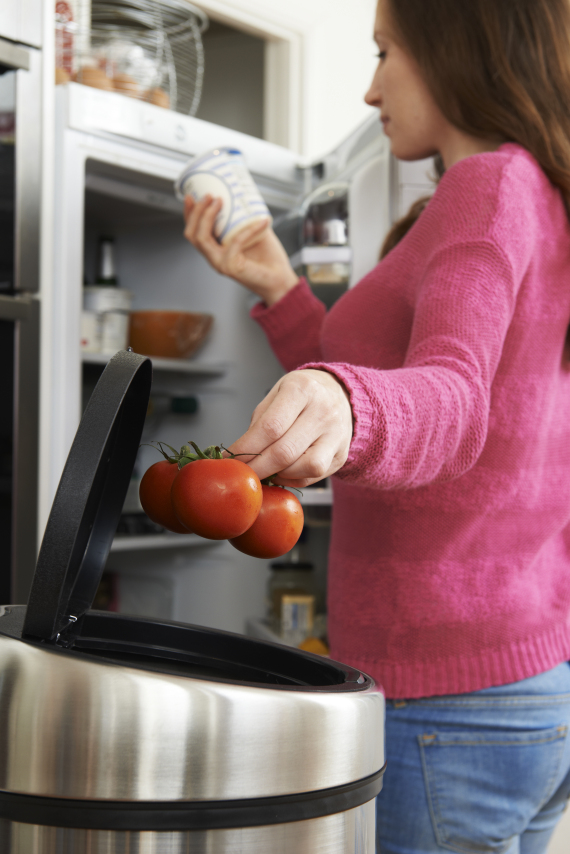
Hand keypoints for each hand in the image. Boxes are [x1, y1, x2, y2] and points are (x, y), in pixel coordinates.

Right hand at [183, 195, 298, 305]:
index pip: (194, 232)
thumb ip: (247, 219)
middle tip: (208, 196)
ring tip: (219, 201)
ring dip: (207, 217)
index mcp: (216, 250)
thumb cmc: (269, 260)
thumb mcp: (255, 233)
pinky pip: (235, 242)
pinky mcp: (231, 267)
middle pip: (193, 234)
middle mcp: (214, 258)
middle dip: (196, 212)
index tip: (192, 196)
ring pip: (202, 239)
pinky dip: (249, 229)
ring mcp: (220, 263)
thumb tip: (247, 196)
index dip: (190, 214)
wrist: (281, 280)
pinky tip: (262, 221)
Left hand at [227, 369, 353, 486]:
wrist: (341, 394)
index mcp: (302, 390)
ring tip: (265, 469)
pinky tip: (282, 472)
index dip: (246, 447)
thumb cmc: (303, 395)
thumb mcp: (277, 394)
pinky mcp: (341, 455)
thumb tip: (240, 453)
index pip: (270, 426)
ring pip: (305, 468)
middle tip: (242, 472)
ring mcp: (336, 435)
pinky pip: (313, 476)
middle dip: (257, 467)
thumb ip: (259, 422)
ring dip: (278, 475)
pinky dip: (292, 479)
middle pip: (285, 451)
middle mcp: (323, 412)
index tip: (231, 457)